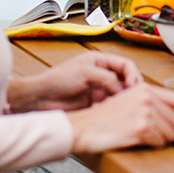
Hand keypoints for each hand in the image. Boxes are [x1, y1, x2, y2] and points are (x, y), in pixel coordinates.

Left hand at [9, 52, 140, 111]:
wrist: (39, 98)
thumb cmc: (56, 79)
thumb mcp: (85, 72)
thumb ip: (107, 78)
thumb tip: (123, 89)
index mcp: (100, 61)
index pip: (126, 65)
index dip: (133, 75)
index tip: (134, 86)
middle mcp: (101, 74)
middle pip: (125, 80)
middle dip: (129, 89)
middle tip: (131, 98)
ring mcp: (98, 90)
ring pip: (119, 95)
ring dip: (120, 100)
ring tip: (117, 105)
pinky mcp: (94, 104)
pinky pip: (109, 106)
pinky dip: (111, 109)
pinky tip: (104, 111)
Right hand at [67, 83, 173, 152]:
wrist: (85, 126)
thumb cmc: (103, 116)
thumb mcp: (128, 99)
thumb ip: (150, 101)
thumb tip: (173, 113)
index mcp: (146, 88)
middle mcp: (148, 97)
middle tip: (172, 137)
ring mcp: (145, 112)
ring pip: (171, 132)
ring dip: (164, 139)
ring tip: (151, 139)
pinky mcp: (141, 128)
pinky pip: (160, 142)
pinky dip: (155, 145)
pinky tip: (143, 142)